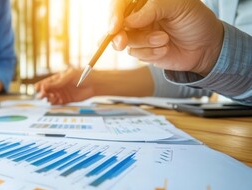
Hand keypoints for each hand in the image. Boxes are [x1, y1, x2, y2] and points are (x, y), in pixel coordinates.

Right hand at [35, 68, 95, 104]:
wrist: (94, 84)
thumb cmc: (82, 76)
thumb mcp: (68, 77)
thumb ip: (57, 83)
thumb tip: (44, 86)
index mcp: (58, 78)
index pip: (46, 82)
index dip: (40, 86)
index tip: (37, 89)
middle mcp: (58, 86)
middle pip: (46, 91)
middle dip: (43, 93)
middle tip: (42, 96)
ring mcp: (62, 93)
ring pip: (51, 97)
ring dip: (49, 98)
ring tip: (52, 97)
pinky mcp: (66, 100)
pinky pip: (57, 103)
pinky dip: (55, 103)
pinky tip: (57, 101)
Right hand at [109, 0, 223, 75]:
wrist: (206, 46)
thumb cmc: (195, 20)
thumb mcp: (179, 6)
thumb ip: (153, 9)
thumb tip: (128, 21)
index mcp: (146, 1)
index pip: (120, 3)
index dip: (114, 13)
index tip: (115, 26)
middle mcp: (138, 16)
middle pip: (116, 24)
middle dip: (118, 34)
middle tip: (122, 42)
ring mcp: (139, 33)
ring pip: (125, 41)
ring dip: (144, 43)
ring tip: (164, 40)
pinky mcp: (142, 50)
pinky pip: (135, 53)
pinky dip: (150, 53)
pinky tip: (165, 49)